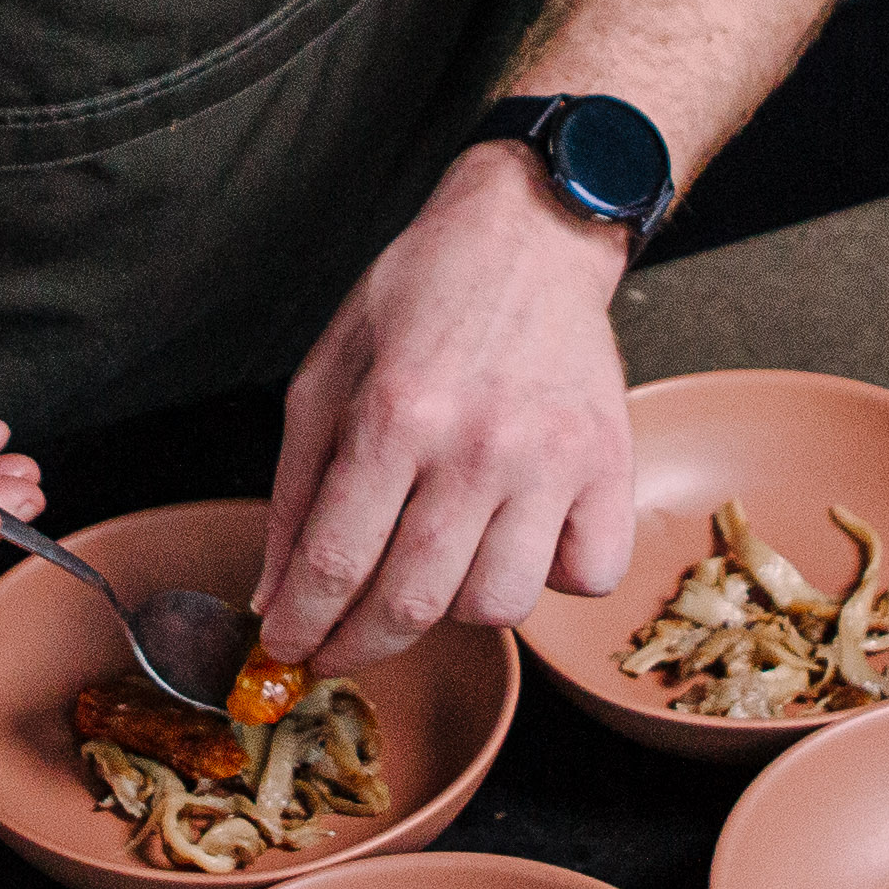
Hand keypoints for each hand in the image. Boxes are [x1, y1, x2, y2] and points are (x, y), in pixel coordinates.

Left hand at [258, 148, 639, 668]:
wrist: (532, 235)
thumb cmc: (422, 298)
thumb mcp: (328, 374)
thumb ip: (298, 490)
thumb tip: (276, 596)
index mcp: (397, 415)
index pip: (336, 562)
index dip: (302, 627)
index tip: (288, 652)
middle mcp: (479, 445)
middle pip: (412, 604)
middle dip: (359, 647)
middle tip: (338, 649)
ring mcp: (553, 460)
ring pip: (500, 606)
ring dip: (454, 609)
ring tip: (436, 566)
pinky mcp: (611, 465)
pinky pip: (586, 577)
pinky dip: (550, 579)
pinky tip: (519, 539)